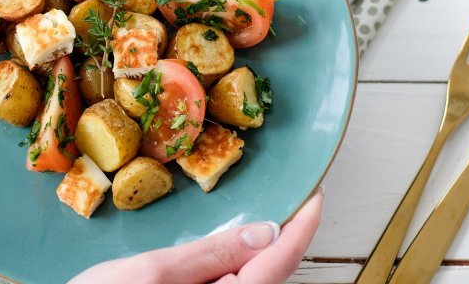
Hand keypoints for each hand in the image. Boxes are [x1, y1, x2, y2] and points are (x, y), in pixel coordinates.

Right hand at [70, 188, 323, 283]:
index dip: (303, 225)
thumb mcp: (151, 273)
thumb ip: (210, 255)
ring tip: (266, 218)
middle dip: (287, 239)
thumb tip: (266, 233)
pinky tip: (228, 249)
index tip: (317, 193)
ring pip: (252, 283)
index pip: (281, 261)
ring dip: (263, 254)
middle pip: (271, 275)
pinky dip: (237, 266)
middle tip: (294, 197)